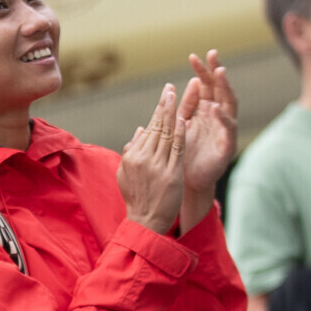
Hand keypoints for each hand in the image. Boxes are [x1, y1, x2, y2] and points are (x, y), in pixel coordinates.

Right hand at [118, 83, 186, 231]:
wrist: (146, 222)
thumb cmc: (137, 198)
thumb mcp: (125, 174)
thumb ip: (131, 151)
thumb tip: (140, 129)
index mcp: (133, 156)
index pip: (148, 128)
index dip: (158, 110)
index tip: (165, 94)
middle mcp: (144, 158)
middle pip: (157, 127)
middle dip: (165, 105)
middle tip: (171, 88)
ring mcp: (158, 166)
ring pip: (167, 134)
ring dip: (174, 113)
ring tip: (179, 96)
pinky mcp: (171, 174)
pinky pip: (176, 149)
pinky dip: (180, 133)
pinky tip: (184, 119)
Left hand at [175, 52, 238, 231]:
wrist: (186, 183)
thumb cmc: (182, 154)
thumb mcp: (180, 126)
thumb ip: (184, 107)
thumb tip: (187, 83)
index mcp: (204, 110)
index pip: (205, 85)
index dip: (201, 71)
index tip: (193, 56)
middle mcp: (217, 116)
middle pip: (219, 89)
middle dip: (216, 71)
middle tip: (213, 54)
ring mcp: (225, 129)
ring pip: (229, 103)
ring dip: (224, 87)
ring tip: (219, 72)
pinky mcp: (228, 145)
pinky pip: (229, 128)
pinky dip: (223, 118)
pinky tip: (215, 108)